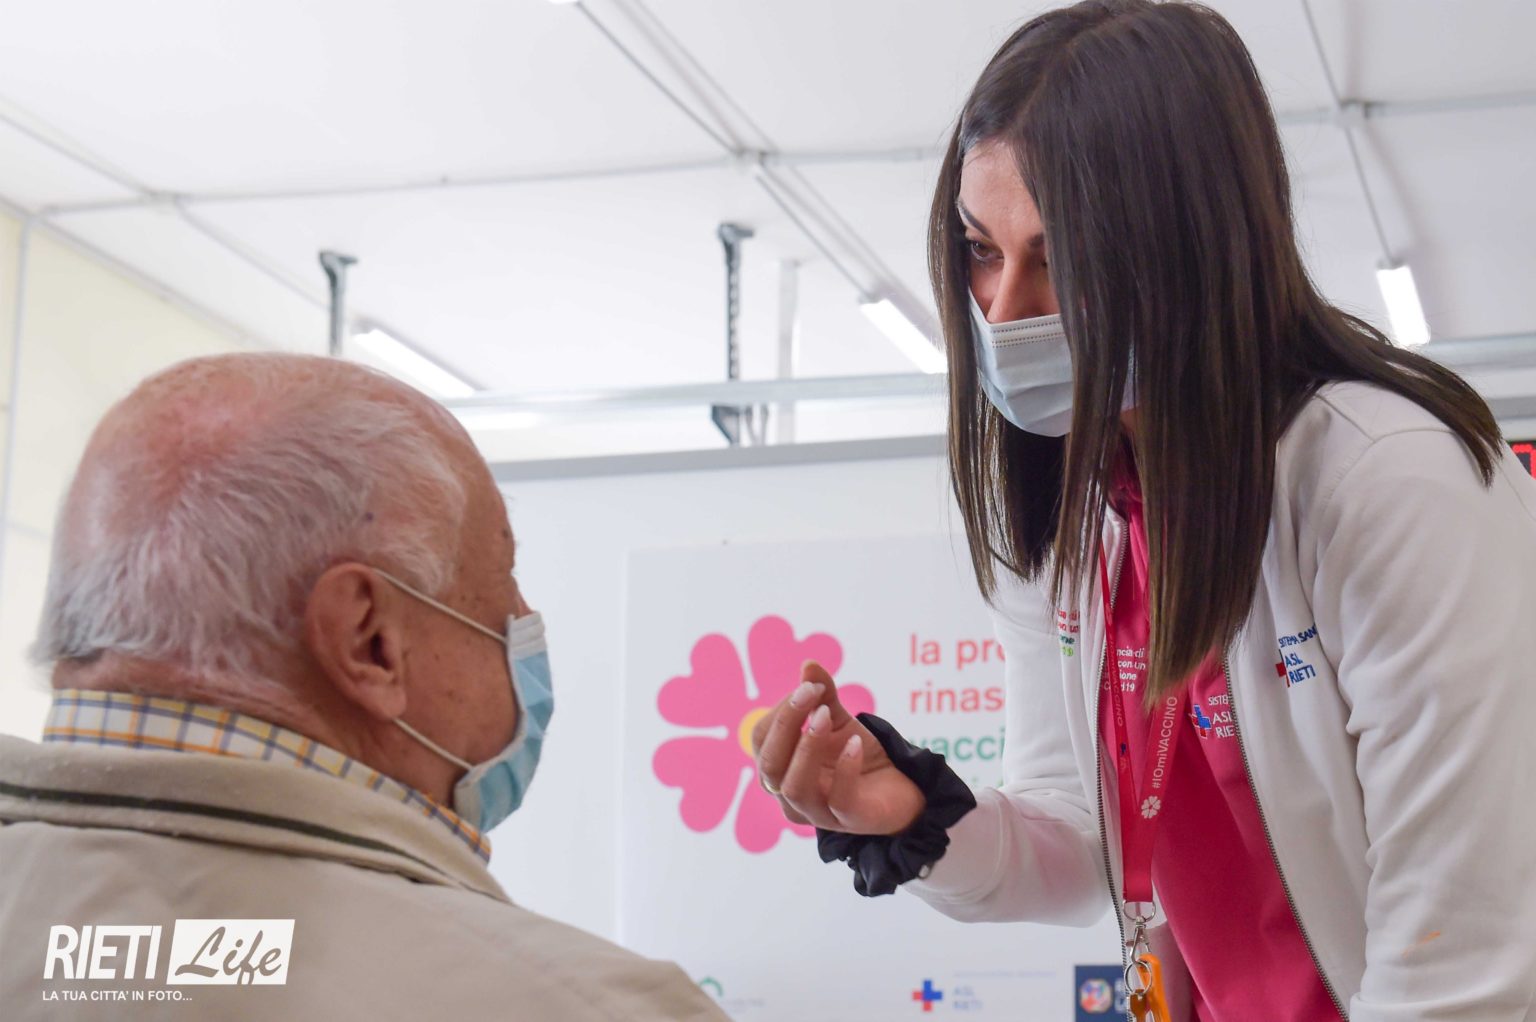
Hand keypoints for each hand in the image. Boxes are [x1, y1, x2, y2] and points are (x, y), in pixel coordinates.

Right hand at [751, 661, 924, 835]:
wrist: (900, 787)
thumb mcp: (840, 720)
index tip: (810, 686)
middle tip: (812, 694)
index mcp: (780, 768)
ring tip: (826, 716)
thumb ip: (823, 695)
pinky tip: (856, 743)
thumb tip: (809, 665)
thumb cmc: (858, 754)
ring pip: (793, 788)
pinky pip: (838, 799)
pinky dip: (845, 768)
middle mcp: (790, 795)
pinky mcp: (849, 821)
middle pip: (769, 765)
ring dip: (808, 747)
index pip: (761, 738)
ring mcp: (818, 813)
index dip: (781, 709)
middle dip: (787, 723)